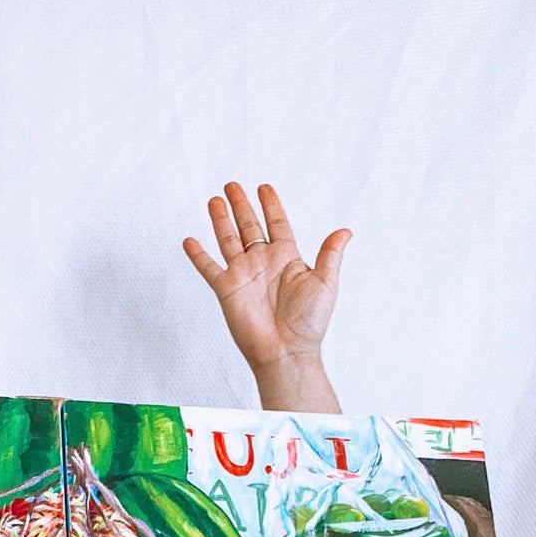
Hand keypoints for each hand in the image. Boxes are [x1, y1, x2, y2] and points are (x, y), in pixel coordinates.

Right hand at [184, 181, 348, 411]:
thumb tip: (345, 230)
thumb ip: (330, 254)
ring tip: (215, 200)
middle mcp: (263, 263)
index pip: (277, 224)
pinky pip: (209, 268)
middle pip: (249, 226)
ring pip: (228, 239)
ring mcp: (243, 275)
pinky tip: (189, 240)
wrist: (286, 351)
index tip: (264, 187)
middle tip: (232, 185)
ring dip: (221, 220)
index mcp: (286, 258)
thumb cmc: (309, 323)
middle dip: (241, 205)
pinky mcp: (226, 290)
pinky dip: (198, 255)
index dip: (270, 205)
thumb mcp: (325, 283)